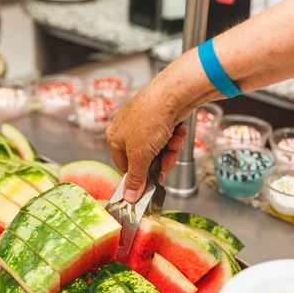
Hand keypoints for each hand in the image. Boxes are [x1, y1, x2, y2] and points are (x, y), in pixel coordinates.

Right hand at [106, 84, 188, 202]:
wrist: (173, 94)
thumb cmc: (150, 120)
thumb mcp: (140, 156)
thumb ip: (136, 178)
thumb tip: (129, 198)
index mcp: (115, 138)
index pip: (124, 166)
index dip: (138, 176)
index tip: (150, 184)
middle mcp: (127, 129)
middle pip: (144, 159)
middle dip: (159, 162)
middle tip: (166, 164)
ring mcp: (145, 123)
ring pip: (158, 149)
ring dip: (169, 151)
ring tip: (173, 143)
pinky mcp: (161, 118)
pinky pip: (167, 137)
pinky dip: (175, 138)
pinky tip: (178, 133)